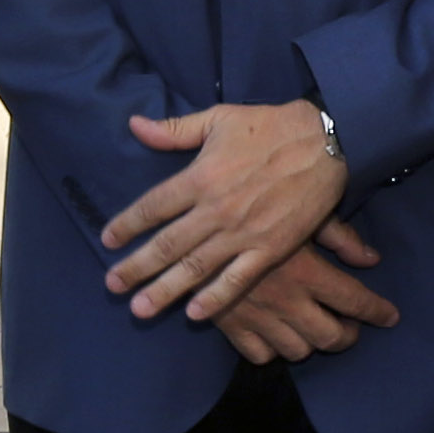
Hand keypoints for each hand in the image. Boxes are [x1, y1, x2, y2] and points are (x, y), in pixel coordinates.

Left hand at [103, 98, 350, 322]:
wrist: (326, 141)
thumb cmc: (270, 126)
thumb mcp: (218, 118)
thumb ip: (174, 129)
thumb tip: (134, 125)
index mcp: (199, 176)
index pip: (151, 206)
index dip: (126, 224)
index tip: (107, 240)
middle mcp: (215, 209)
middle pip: (166, 244)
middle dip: (135, 267)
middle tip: (112, 286)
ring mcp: (242, 232)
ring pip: (195, 268)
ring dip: (164, 290)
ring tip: (139, 309)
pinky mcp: (271, 247)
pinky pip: (237, 278)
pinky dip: (216, 298)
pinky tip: (195, 314)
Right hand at [215, 221, 397, 363]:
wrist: (193, 218)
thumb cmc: (255, 205)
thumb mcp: (302, 210)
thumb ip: (340, 237)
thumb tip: (371, 259)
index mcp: (308, 271)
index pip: (355, 301)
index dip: (378, 312)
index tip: (390, 317)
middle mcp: (288, 300)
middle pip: (331, 337)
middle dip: (347, 335)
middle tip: (348, 325)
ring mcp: (259, 317)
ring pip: (298, 351)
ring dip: (311, 342)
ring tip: (313, 328)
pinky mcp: (231, 325)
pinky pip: (261, 355)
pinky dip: (272, 349)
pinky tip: (275, 332)